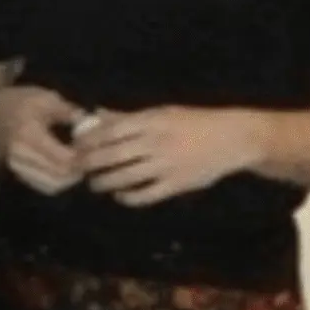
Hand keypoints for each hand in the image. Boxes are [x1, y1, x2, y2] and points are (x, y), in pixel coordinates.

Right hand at [0, 86, 85, 194]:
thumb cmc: (18, 102)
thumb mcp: (44, 98)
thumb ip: (68, 111)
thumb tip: (92, 122)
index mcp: (29, 135)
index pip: (63, 158)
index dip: (82, 156)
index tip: (93, 146)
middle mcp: (22, 156)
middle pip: (60, 175)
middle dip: (79, 168)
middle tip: (90, 156)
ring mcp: (19, 168)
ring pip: (53, 185)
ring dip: (71, 178)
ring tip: (80, 162)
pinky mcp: (20, 175)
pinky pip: (45, 186)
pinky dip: (60, 181)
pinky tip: (68, 169)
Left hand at [74, 105, 264, 205]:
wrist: (232, 138)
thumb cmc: (195, 122)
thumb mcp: (163, 112)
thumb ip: (128, 116)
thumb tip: (96, 115)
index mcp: (152, 121)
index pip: (110, 131)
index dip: (89, 141)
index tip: (76, 147)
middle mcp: (156, 142)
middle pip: (112, 155)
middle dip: (89, 164)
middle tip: (78, 169)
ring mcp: (166, 165)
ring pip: (124, 177)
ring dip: (104, 183)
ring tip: (94, 184)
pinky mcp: (176, 184)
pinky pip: (145, 195)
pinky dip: (128, 198)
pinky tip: (120, 196)